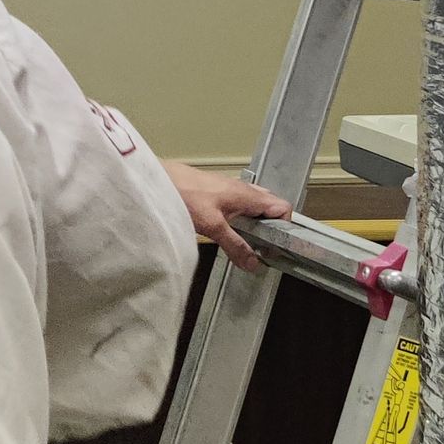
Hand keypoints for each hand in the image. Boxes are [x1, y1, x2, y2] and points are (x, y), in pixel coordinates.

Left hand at [160, 162, 292, 273]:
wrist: (158, 181)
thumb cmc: (183, 193)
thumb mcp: (213, 226)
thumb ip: (235, 246)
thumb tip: (253, 262)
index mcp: (247, 195)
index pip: (283, 207)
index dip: (285, 227)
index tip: (277, 246)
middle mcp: (242, 189)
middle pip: (269, 206)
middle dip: (270, 227)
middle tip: (263, 246)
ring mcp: (229, 188)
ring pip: (253, 205)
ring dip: (254, 223)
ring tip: (246, 241)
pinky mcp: (216, 191)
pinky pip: (238, 204)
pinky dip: (239, 218)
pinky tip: (227, 230)